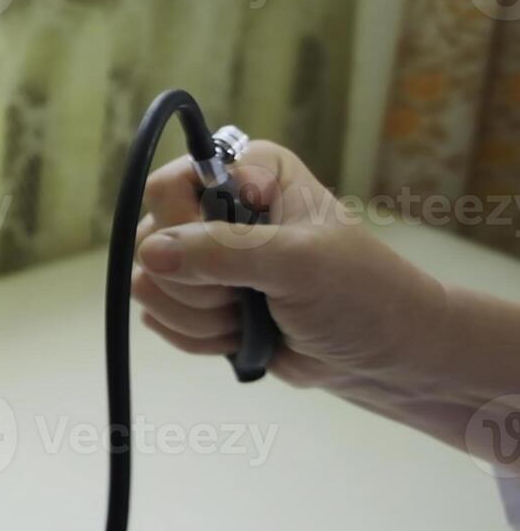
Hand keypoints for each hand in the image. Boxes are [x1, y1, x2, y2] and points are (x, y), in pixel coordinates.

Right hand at [132, 141, 470, 441]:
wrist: (383, 356)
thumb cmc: (361, 294)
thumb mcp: (299, 263)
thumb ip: (223, 252)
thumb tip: (149, 254)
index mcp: (247, 173)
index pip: (167, 187)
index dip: (185, 228)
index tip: (232, 256)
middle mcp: (216, 207)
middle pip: (149, 240)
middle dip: (198, 285)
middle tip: (252, 294)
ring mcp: (202, 256)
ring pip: (147, 285)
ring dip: (201, 315)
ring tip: (251, 318)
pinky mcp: (197, 299)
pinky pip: (157, 317)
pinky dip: (198, 336)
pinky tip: (239, 336)